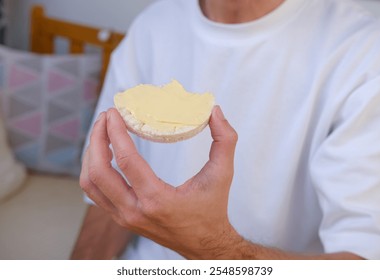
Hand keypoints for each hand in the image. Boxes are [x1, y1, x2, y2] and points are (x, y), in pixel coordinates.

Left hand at [80, 106, 239, 258]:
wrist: (204, 244)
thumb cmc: (212, 209)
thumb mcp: (223, 174)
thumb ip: (225, 140)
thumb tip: (215, 111)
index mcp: (158, 200)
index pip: (126, 160)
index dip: (115, 132)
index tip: (114, 112)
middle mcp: (135, 211)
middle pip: (98, 172)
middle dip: (97, 139)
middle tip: (106, 117)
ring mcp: (124, 217)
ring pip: (91, 184)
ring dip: (91, 155)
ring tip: (102, 132)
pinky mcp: (121, 218)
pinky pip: (96, 193)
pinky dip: (94, 170)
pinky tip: (104, 154)